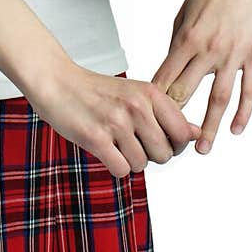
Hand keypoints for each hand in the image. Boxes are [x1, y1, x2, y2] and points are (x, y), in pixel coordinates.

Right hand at [26, 61, 201, 178]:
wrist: (57, 81)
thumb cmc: (97, 90)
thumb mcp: (136, 94)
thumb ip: (166, 113)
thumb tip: (195, 133)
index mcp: (150, 93)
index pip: (182, 133)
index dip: (175, 144)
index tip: (161, 141)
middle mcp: (136, 106)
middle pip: (164, 154)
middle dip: (151, 155)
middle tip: (133, 142)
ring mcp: (116, 122)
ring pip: (142, 164)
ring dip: (130, 160)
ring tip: (116, 142)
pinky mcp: (96, 138)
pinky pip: (122, 170)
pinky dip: (115, 166)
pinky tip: (105, 149)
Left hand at [151, 0, 251, 154]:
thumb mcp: (184, 13)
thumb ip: (178, 43)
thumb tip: (170, 69)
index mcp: (186, 38)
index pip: (166, 79)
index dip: (155, 102)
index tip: (147, 120)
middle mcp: (208, 50)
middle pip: (187, 93)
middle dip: (175, 121)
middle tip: (167, 144)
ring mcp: (233, 54)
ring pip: (219, 99)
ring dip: (209, 127)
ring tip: (201, 149)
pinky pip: (250, 89)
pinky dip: (243, 112)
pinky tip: (236, 129)